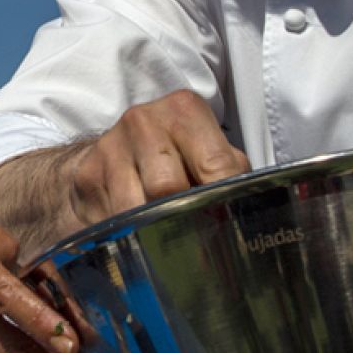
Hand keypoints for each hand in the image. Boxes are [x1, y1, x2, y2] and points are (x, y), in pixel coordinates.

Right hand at [64, 89, 249, 225]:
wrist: (112, 151)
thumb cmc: (173, 154)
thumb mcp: (207, 153)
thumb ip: (231, 173)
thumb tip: (266, 211)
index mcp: (184, 110)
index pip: (216, 165)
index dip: (225, 203)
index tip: (229, 227)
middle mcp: (143, 121)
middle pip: (169, 187)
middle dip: (184, 217)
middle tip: (196, 238)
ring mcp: (111, 147)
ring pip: (136, 209)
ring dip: (153, 232)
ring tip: (167, 242)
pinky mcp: (87, 174)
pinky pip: (111, 220)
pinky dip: (128, 235)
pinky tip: (137, 234)